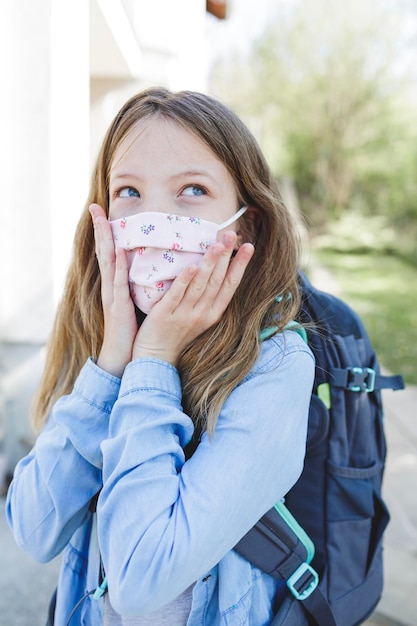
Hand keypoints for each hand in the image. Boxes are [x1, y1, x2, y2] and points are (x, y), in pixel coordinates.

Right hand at [90, 203, 137, 376]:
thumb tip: (157, 267)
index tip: (103, 210)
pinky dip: (118, 266)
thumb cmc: (135, 330)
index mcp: (117, 284)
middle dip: (99, 228)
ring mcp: (113, 295)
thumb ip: (142, 284)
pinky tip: (118, 251)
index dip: (107, 232)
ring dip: (105, 240)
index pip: (111, 252)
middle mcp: (111, 286)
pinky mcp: (118, 306)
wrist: (126, 356)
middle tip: (93, 206)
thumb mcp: (138, 301)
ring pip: (107, 262)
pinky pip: (118, 283)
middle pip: (104, 251)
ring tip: (101, 219)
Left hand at [132, 232, 254, 365]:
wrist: (156, 358)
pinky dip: (185, 280)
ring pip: (200, 285)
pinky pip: (177, 295)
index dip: (240, 265)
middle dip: (226, 256)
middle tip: (232, 234)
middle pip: (218, 281)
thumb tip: (214, 268)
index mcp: (213, 313)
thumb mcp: (199, 317)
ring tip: (217, 244)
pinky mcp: (166, 316)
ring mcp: (185, 315)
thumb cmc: (177, 333)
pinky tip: (192, 266)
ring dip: (210, 263)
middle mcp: (203, 314)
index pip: (231, 285)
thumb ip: (206, 296)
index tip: (249, 246)